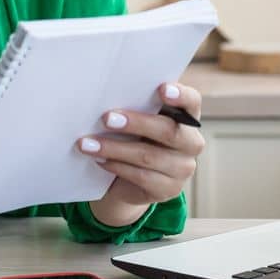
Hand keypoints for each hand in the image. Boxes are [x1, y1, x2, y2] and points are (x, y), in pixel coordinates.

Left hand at [81, 82, 203, 223]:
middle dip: (136, 123)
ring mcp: (183, 168)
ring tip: (88, 143)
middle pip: (168, 130)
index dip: (180, 95)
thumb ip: (136, 106)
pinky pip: (141, 176)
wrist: (131, 179)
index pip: (191, 101)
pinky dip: (117, 166)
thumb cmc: (134, 137)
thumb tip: (108, 94)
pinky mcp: (169, 189)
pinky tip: (99, 160)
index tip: (162, 88)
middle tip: (106, 118)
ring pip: (149, 156)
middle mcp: (191, 142)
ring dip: (114, 148)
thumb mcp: (138, 120)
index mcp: (187, 117)